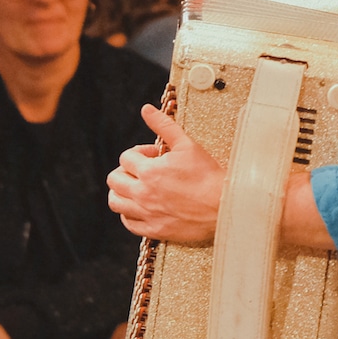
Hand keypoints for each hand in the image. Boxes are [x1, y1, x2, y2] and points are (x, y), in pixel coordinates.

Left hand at [108, 103, 226, 242]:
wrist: (223, 205)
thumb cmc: (207, 175)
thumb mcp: (186, 144)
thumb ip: (163, 125)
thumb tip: (146, 109)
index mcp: (149, 171)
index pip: (126, 158)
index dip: (140, 153)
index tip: (156, 156)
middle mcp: (142, 193)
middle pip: (114, 180)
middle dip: (126, 171)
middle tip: (144, 171)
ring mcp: (146, 213)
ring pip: (115, 202)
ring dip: (122, 192)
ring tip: (137, 188)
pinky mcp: (154, 229)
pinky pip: (128, 222)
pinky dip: (130, 213)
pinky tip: (142, 207)